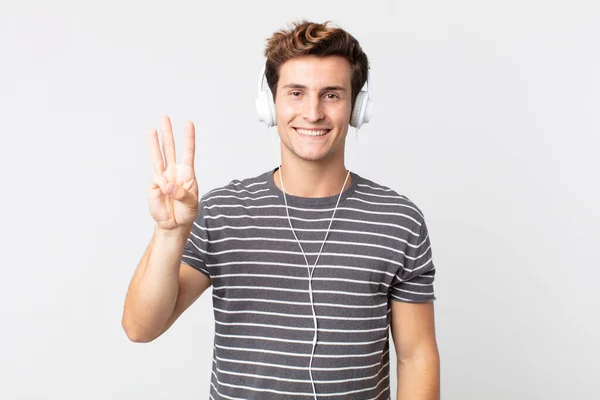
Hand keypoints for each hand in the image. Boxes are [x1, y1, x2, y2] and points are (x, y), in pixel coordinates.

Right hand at [147, 115, 198, 230]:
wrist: (174, 224)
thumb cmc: (186, 212)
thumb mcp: (191, 203)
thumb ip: (181, 193)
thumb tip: (166, 185)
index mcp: (187, 173)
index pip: (188, 152)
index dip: (188, 138)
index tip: (188, 123)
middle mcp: (174, 172)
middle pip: (170, 149)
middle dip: (168, 133)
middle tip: (164, 117)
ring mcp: (163, 177)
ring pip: (158, 157)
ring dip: (154, 143)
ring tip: (151, 130)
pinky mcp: (154, 186)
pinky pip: (157, 181)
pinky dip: (162, 186)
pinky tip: (164, 194)